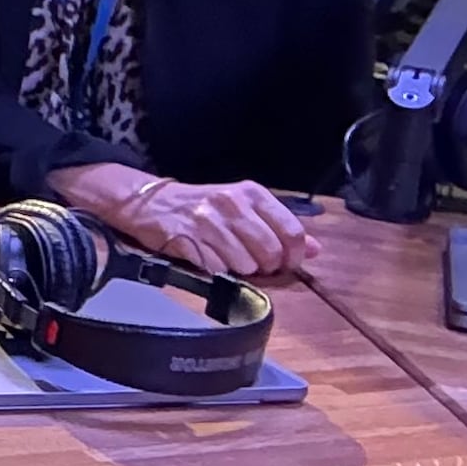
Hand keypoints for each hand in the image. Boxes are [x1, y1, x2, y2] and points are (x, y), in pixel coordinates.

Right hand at [57, 165, 318, 278]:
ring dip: (241, 270)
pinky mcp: (188, 240)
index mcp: (251, 193)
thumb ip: (280, 227)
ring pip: (246, 264)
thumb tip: (316, 249)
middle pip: (270, 252)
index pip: (291, 231)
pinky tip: (210, 261)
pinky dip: (218, 272)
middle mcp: (232, 204)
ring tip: (229, 260)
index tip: (287, 263)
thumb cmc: (202, 206)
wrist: (150, 202)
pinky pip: (217, 269)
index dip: (294, 255)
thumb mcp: (244, 207)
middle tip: (255, 265)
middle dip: (266, 267)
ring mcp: (208, 222)